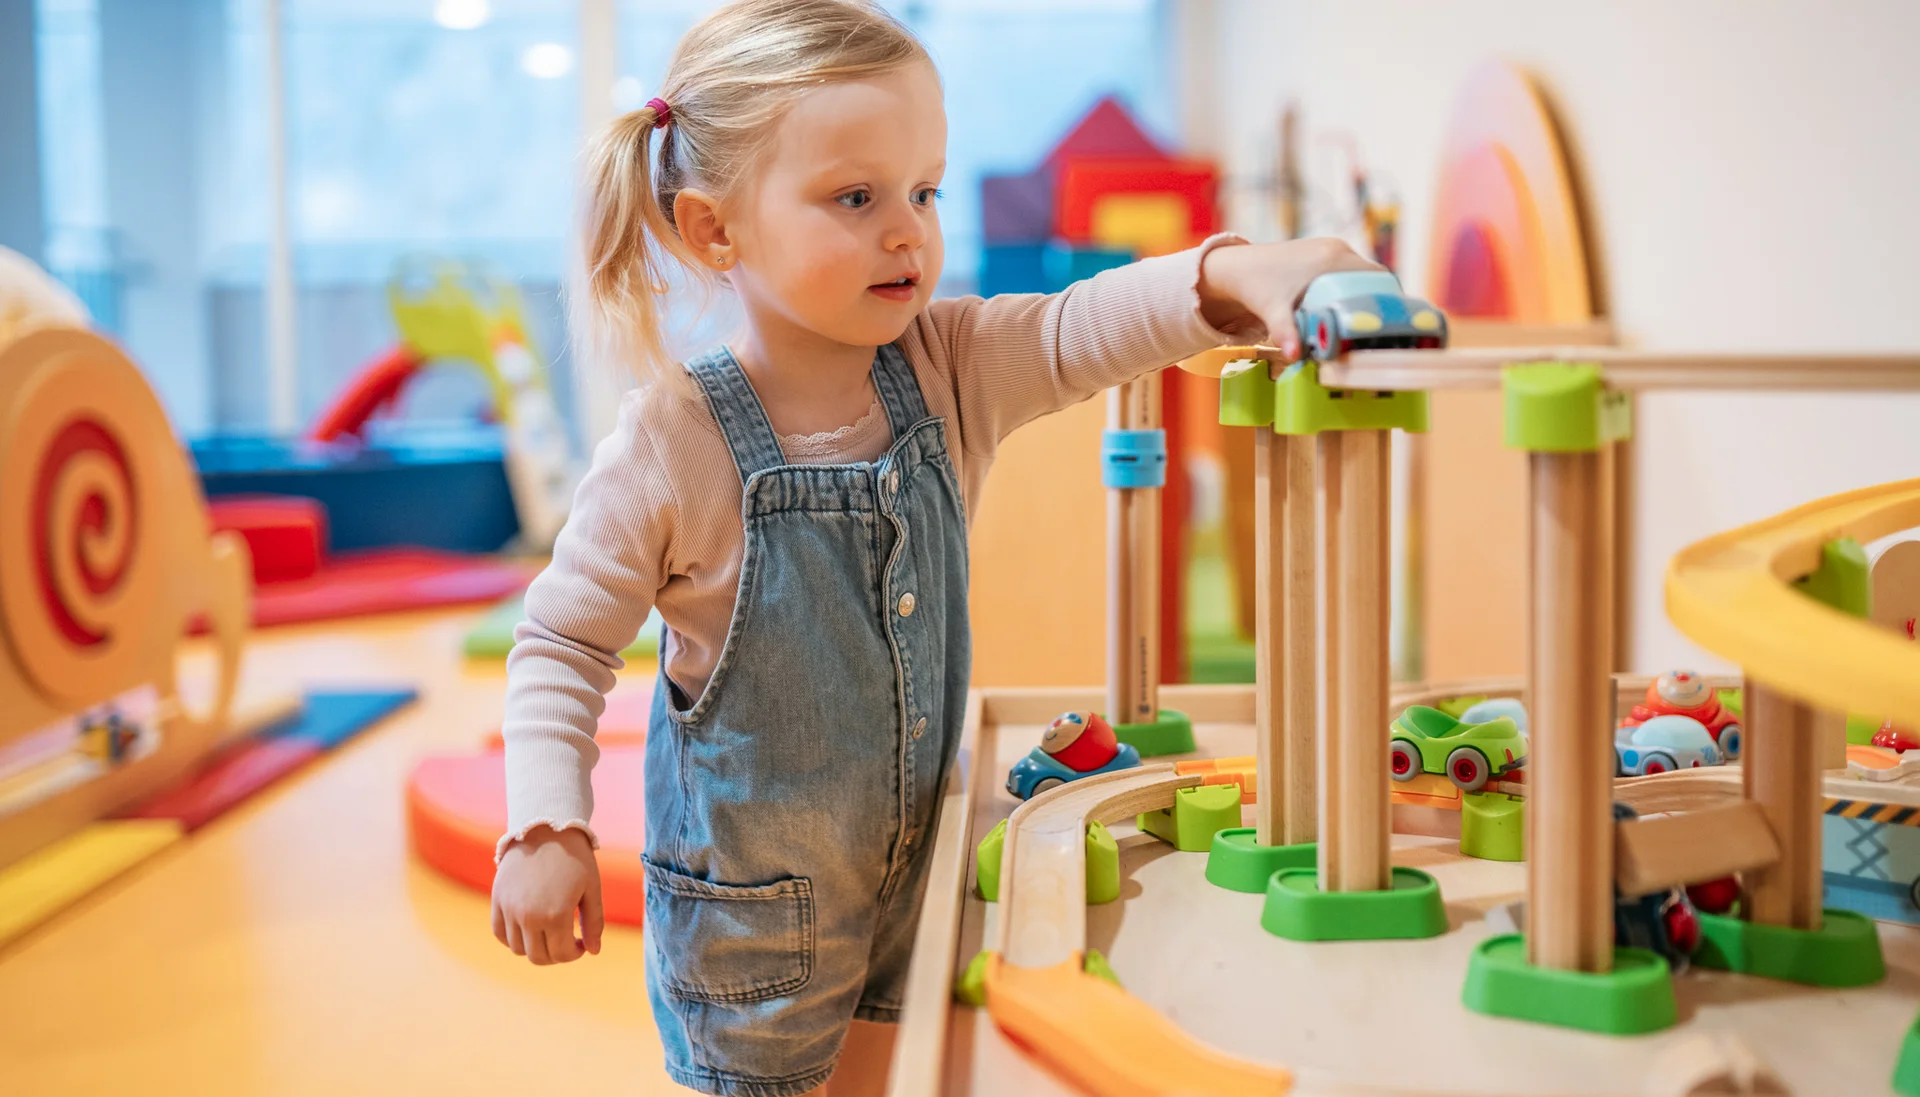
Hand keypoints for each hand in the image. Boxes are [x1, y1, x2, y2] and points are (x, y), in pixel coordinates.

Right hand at [491, 824, 603, 964]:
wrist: (545, 828)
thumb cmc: (575, 858)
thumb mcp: (592, 888)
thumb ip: (594, 922)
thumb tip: (594, 951)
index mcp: (556, 915)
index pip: (563, 955)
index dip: (575, 953)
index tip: (581, 942)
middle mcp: (528, 917)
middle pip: (539, 957)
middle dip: (556, 954)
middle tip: (566, 940)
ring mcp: (509, 909)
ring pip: (518, 949)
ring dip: (535, 947)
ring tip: (548, 932)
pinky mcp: (497, 900)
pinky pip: (500, 934)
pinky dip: (513, 938)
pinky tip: (529, 927)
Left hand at [1198, 238, 1381, 367]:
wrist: (1236, 267)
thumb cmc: (1256, 286)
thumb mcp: (1273, 311)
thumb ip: (1286, 332)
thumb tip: (1294, 356)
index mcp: (1334, 259)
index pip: (1378, 277)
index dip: (1388, 299)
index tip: (1391, 323)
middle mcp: (1337, 249)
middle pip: (1372, 277)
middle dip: (1377, 301)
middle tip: (1378, 331)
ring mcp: (1330, 248)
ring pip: (1360, 274)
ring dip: (1363, 295)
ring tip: (1364, 325)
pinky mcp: (1321, 253)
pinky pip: (1347, 271)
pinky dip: (1351, 289)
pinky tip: (1346, 311)